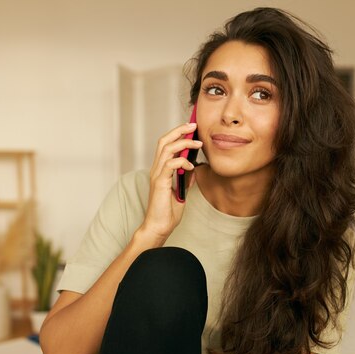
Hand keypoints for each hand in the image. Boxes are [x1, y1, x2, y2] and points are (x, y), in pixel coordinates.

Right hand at [138, 122, 201, 243]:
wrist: (159, 226)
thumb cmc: (167, 212)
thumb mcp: (181, 192)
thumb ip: (185, 179)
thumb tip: (194, 169)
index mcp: (160, 170)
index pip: (166, 144)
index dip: (177, 134)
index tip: (191, 128)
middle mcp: (156, 169)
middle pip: (164, 141)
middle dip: (179, 130)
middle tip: (193, 125)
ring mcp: (157, 175)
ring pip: (167, 149)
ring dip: (184, 143)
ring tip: (198, 143)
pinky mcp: (160, 182)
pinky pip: (170, 164)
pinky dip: (182, 161)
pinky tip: (191, 166)